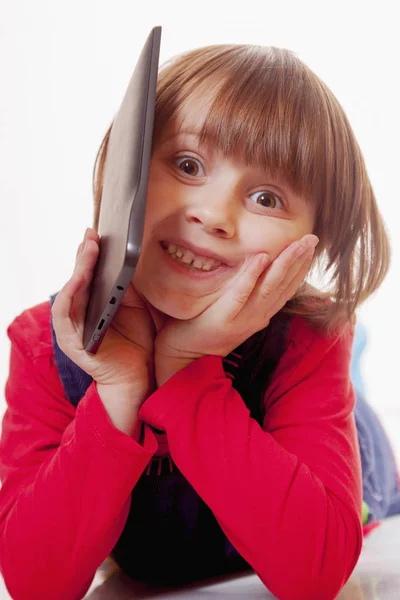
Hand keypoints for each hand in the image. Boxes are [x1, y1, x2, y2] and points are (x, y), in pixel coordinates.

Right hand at [52, 227, 156, 400]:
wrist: (139, 377)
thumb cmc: (136, 342)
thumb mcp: (135, 308)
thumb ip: (125, 287)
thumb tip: (124, 258)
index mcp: (93, 304)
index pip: (88, 274)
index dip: (91, 253)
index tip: (99, 232)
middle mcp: (79, 314)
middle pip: (78, 279)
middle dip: (84, 255)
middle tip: (92, 233)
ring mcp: (73, 328)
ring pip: (70, 293)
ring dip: (78, 270)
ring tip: (88, 250)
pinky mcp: (71, 343)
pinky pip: (66, 315)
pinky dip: (70, 295)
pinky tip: (80, 279)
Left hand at [154, 235, 317, 384]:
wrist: (187, 355)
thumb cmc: (208, 328)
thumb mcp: (236, 311)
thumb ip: (250, 295)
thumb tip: (261, 271)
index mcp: (262, 314)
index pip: (287, 288)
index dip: (301, 267)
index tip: (310, 247)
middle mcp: (258, 316)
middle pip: (284, 285)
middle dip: (300, 260)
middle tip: (312, 238)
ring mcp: (243, 318)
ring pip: (269, 287)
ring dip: (285, 264)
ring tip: (297, 244)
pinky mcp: (224, 318)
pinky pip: (241, 293)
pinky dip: (252, 274)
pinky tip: (262, 257)